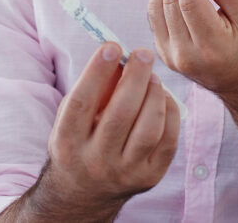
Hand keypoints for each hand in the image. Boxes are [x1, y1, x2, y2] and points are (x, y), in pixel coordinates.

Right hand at [4, 42, 179, 221]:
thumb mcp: (71, 118)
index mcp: (67, 143)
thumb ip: (92, 89)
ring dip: (154, 94)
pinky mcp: (149, 178)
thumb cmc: (79, 140)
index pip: (81, 103)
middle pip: (120, 114)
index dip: (96, 72)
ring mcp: (124, 173)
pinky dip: (170, 113)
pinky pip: (168, 141)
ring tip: (152, 77)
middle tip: (142, 54)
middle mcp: (95, 161)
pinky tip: (162, 98)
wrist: (84, 192)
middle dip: (135, 77)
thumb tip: (119, 54)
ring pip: (149, 128)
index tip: (111, 45)